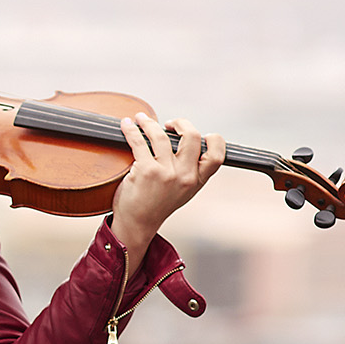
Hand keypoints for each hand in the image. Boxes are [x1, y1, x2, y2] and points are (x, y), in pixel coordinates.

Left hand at [110, 114, 224, 256]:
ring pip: (161, 135)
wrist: (138, 224)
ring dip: (148, 122)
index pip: (217, 155)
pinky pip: (139, 141)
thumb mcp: (184, 191)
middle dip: (181, 123)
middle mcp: (185, 176)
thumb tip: (186, 141)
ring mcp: (166, 173)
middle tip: (168, 123)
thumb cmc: (157, 205)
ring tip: (140, 119)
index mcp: (197, 181)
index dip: (213, 139)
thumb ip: (190, 170)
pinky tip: (127, 125)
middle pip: (192, 136)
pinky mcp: (146, 171)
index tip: (198, 133)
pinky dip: (131, 129)